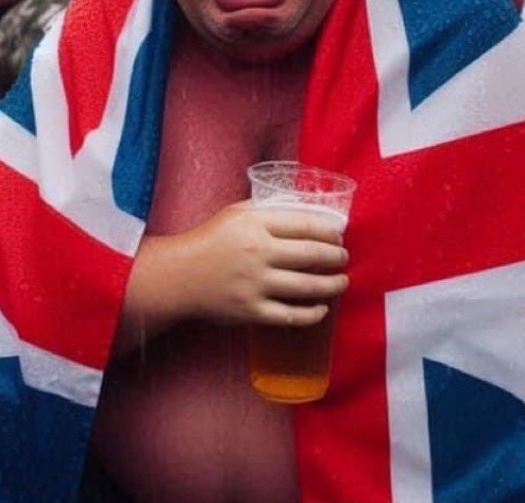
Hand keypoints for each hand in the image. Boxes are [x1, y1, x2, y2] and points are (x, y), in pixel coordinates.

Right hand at [181, 201, 348, 327]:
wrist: (180, 275)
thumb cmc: (210, 239)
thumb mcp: (236, 213)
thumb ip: (267, 210)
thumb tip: (303, 210)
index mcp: (255, 224)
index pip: (304, 225)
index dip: (328, 231)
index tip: (339, 235)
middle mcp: (258, 254)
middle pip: (311, 255)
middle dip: (336, 257)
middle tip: (344, 258)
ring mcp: (255, 285)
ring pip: (307, 287)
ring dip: (332, 285)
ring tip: (342, 282)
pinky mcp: (251, 311)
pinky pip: (290, 316)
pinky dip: (311, 314)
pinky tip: (322, 309)